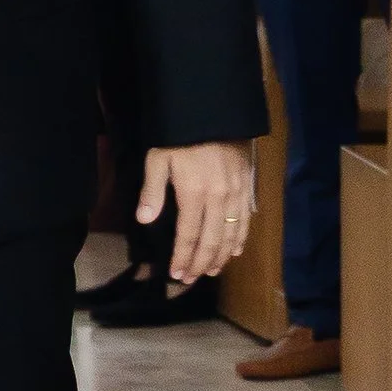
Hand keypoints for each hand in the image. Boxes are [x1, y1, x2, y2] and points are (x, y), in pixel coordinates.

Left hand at [139, 140, 253, 286]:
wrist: (215, 110)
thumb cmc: (181, 133)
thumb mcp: (159, 157)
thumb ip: (152, 190)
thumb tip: (144, 220)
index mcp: (195, 194)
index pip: (188, 235)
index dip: (183, 257)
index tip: (177, 274)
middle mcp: (219, 199)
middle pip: (212, 240)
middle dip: (201, 264)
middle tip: (192, 280)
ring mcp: (236, 193)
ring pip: (232, 234)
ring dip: (221, 256)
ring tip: (212, 271)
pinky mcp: (247, 186)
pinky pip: (246, 219)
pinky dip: (241, 238)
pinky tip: (235, 249)